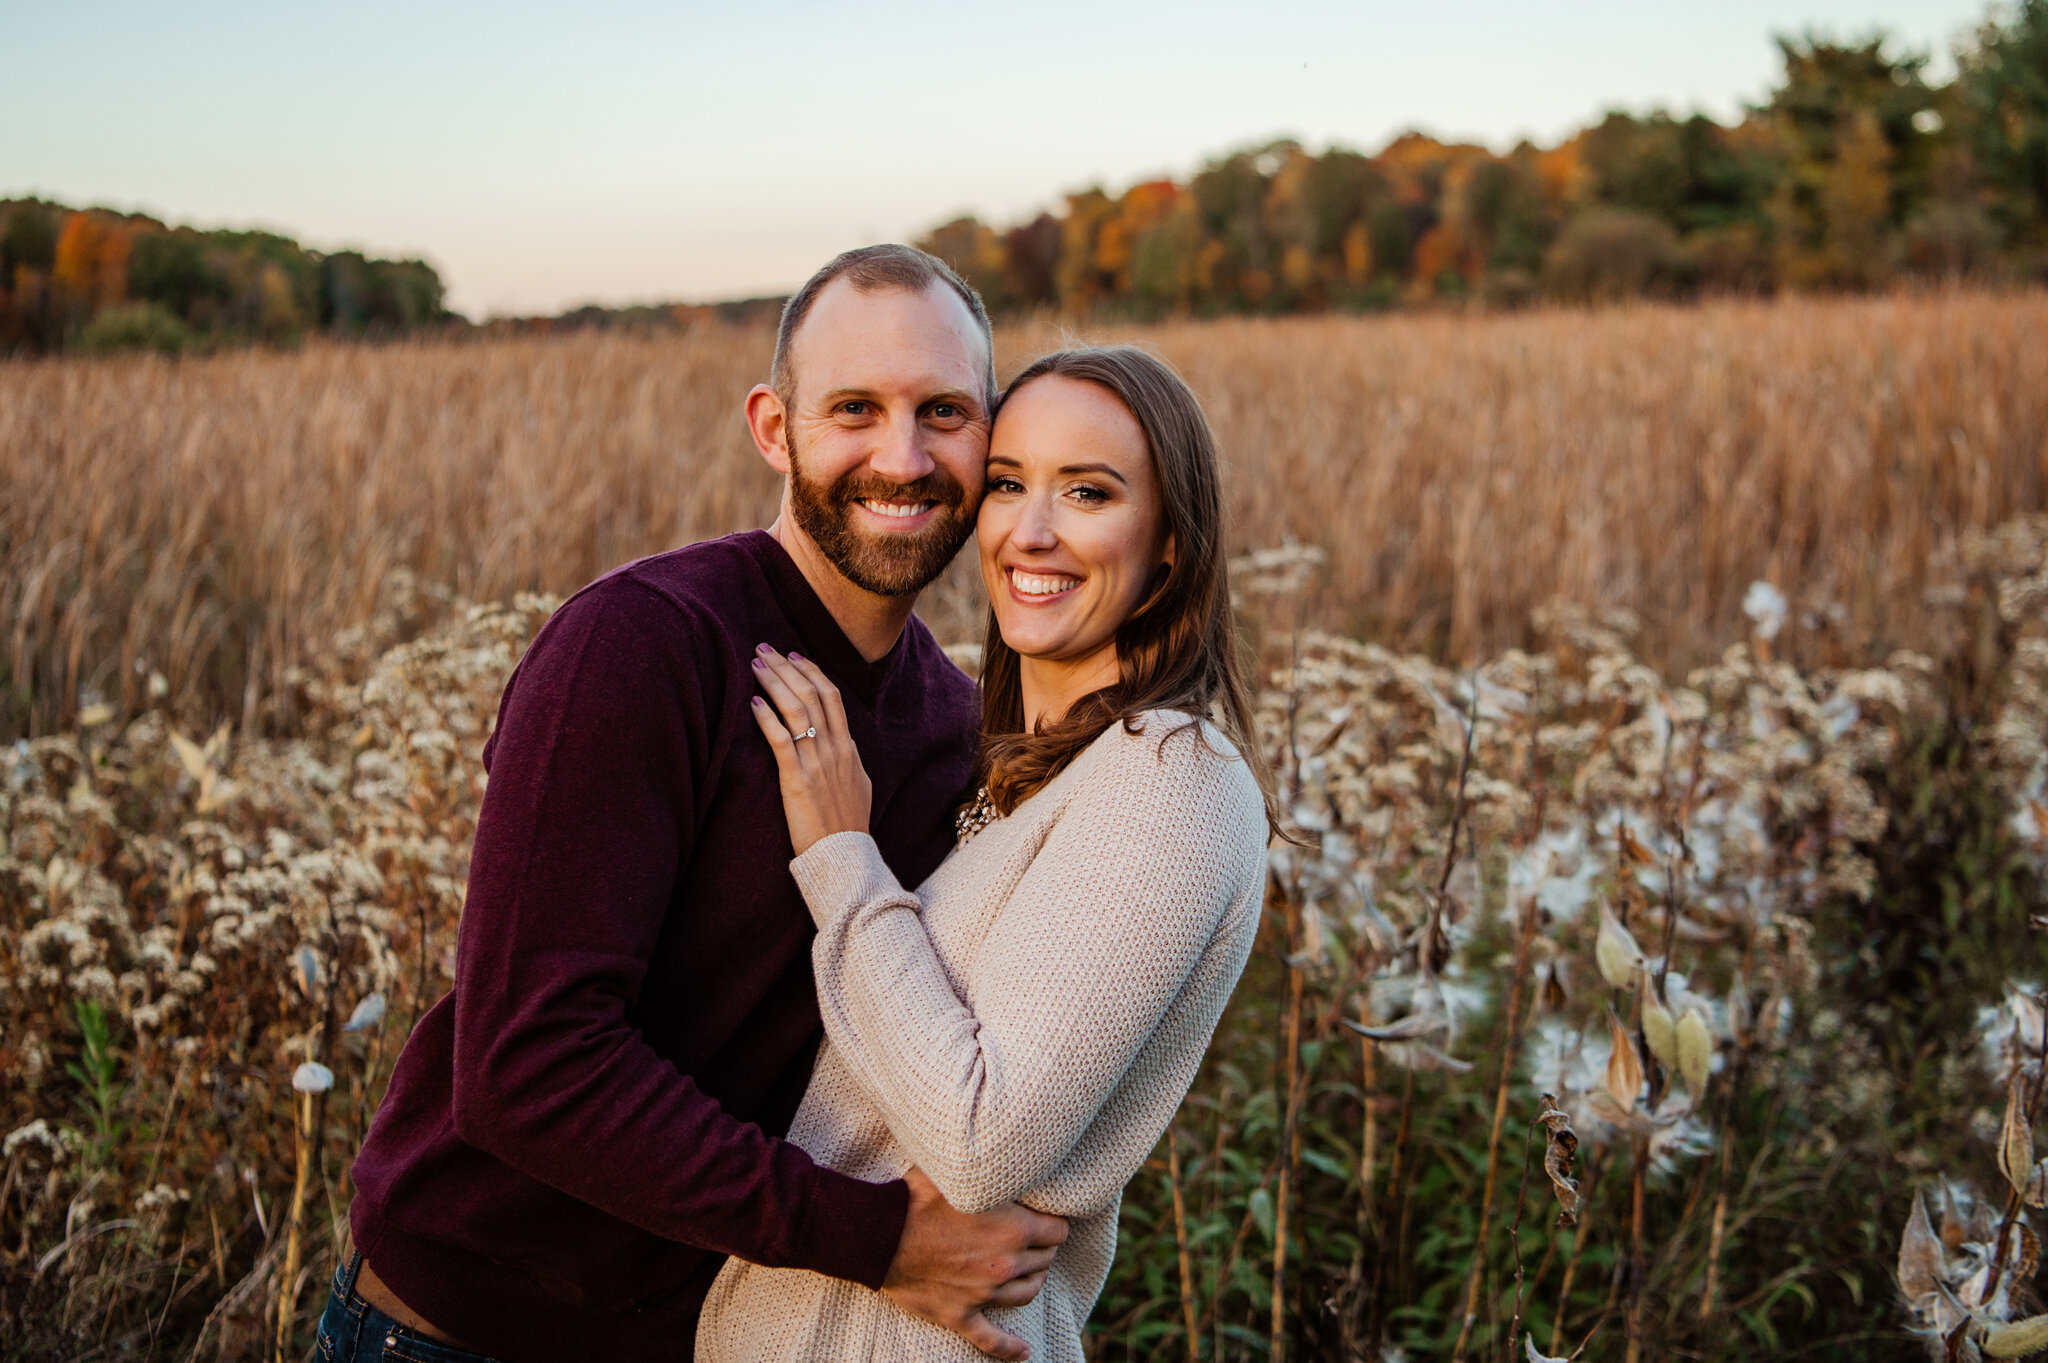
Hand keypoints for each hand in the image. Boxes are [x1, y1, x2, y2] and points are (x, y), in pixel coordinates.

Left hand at [749, 645, 871, 855]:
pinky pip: (781, 740)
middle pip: (812, 693)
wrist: (846, 857)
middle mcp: (835, 749)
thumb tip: (845, 744)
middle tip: (764, 648)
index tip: (793, 654)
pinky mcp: (797, 781)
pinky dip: (766, 717)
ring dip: (774, 682)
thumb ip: (850, 762)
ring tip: (755, 665)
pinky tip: (753, 703)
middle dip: (786, 666)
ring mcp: (817, 763)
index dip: (811, 671)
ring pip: (796, 709)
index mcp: (848, 748)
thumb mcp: (859, 786)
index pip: (831, 696)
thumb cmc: (849, 827)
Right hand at [883, 1167, 1069, 1360]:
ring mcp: (984, 1293)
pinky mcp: (960, 1315)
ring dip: (1033, 1281)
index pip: (1058, 1230)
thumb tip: (1007, 1158)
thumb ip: (990, 1170)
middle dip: (1042, 1249)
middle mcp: (1006, 1264)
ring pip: (1027, 1293)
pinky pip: (990, 1339)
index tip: (1045, 1217)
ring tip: (1031, 1272)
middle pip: (1045, 1260)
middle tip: (1033, 1239)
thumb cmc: (916, 1197)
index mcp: (1013, 1228)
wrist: (878, 1235)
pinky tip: (1023, 1352)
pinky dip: (1009, 1348)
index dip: (1053, 1222)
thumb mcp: (960, 1172)